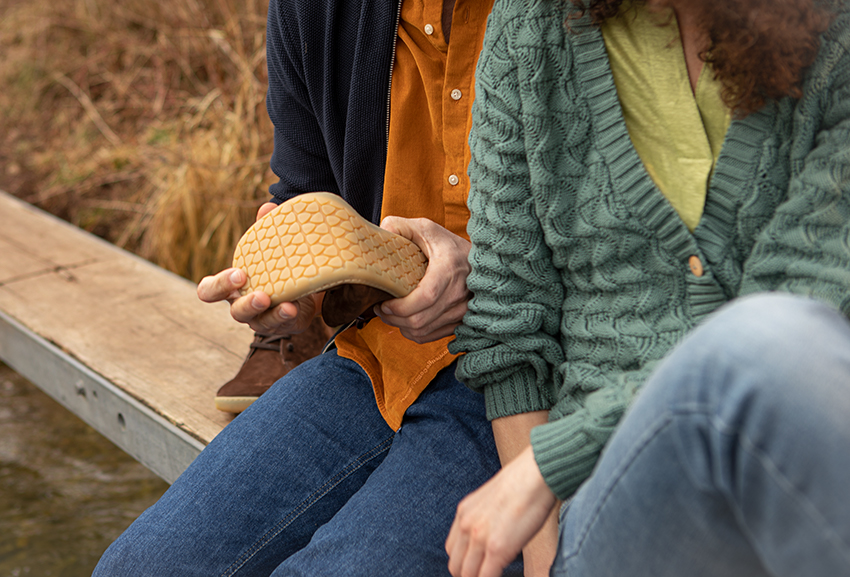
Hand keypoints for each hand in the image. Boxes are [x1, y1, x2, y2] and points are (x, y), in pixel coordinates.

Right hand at [196, 202, 320, 335]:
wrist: (307, 287)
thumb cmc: (278, 266)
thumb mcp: (272, 248)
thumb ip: (267, 229)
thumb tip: (269, 206)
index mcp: (233, 286)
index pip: (210, 291)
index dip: (218, 286)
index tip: (238, 273)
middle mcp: (242, 305)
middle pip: (234, 310)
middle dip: (244, 301)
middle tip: (257, 290)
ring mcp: (260, 319)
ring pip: (256, 321)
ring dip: (264, 311)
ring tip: (276, 301)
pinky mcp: (280, 325)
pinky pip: (279, 324)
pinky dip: (284, 315)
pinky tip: (292, 307)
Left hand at [375, 217, 471, 342]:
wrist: (483, 261)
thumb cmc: (450, 245)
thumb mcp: (426, 229)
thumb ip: (400, 226)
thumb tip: (380, 232)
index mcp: (449, 269)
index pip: (425, 297)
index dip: (401, 307)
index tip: (384, 303)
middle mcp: (459, 293)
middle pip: (420, 319)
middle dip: (393, 318)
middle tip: (380, 308)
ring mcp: (461, 311)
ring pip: (423, 331)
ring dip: (400, 326)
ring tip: (390, 314)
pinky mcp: (460, 322)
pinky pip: (430, 336)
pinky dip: (414, 332)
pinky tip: (406, 321)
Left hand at [446, 447, 557, 576]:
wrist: (535, 474)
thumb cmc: (522, 485)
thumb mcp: (491, 500)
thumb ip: (483, 518)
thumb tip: (491, 535)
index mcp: (463, 513)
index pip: (452, 550)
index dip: (464, 563)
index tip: (478, 568)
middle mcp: (465, 525)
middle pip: (456, 566)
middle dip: (469, 575)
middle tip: (485, 575)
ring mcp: (479, 538)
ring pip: (467, 575)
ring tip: (494, 575)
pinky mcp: (496, 548)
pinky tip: (503, 576)